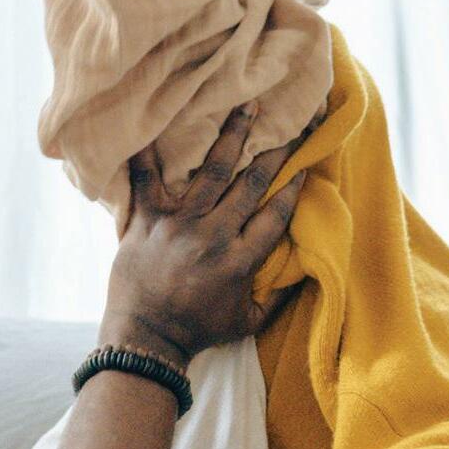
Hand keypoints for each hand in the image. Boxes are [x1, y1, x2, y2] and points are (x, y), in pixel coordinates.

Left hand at [98, 104, 307, 368]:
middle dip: (274, 152)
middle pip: (250, 184)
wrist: (143, 341)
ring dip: (232, 136)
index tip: (304, 166)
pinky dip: (147, 153)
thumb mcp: (248, 322)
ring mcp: (179, 225)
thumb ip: (278, 295)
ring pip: (211, 171)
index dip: (292, 188)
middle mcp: (214, 237)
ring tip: (247, 108)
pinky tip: (152, 125)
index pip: (274, 215)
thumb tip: (305, 269)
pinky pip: (146, 180)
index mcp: (240, 261)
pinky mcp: (146, 221)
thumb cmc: (198, 331)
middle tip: (290, 124)